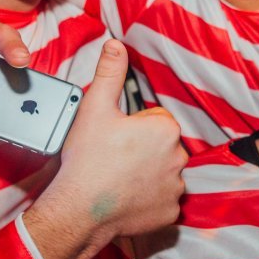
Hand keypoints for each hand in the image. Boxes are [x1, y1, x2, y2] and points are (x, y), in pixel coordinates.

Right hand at [25, 40, 186, 258]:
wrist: (79, 210)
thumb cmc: (87, 159)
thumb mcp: (95, 108)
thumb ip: (110, 73)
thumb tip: (116, 45)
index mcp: (165, 129)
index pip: (155, 120)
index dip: (132, 126)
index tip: (114, 138)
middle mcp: (179, 157)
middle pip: (161, 146)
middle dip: (142, 149)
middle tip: (113, 158)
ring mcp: (176, 188)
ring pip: (163, 173)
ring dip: (147, 174)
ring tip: (118, 179)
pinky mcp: (170, 213)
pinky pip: (162, 200)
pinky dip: (148, 200)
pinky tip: (127, 199)